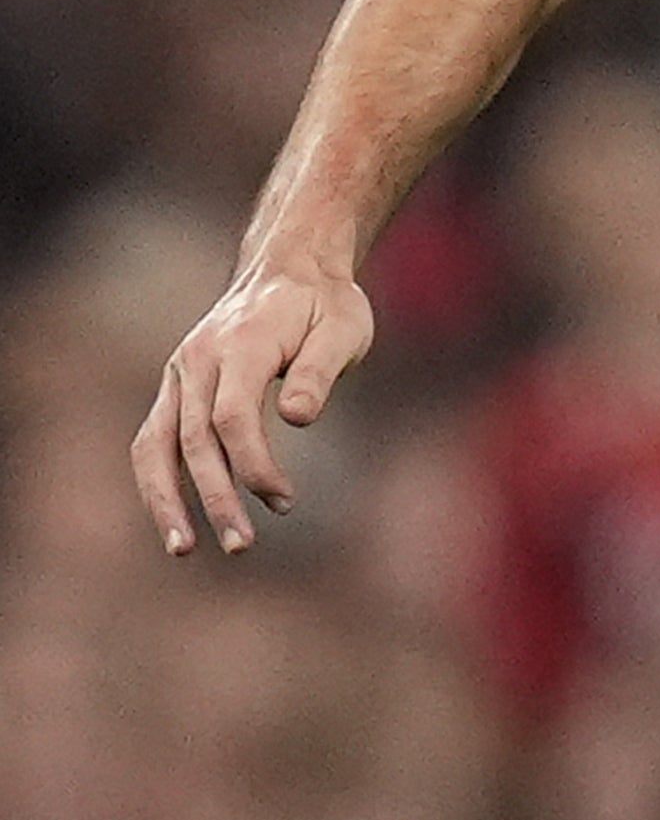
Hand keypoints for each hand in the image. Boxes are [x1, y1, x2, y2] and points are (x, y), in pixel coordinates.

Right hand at [132, 267, 378, 556]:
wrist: (289, 269)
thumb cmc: (325, 304)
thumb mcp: (344, 328)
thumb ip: (320, 371)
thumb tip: (297, 419)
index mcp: (240, 345)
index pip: (232, 416)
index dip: (252, 464)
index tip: (283, 500)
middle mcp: (197, 360)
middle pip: (193, 440)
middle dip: (214, 498)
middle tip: (240, 547)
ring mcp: (179, 374)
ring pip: (155, 445)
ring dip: (165, 500)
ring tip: (183, 549)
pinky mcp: (175, 388)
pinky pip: (156, 441)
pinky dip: (158, 481)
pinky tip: (175, 521)